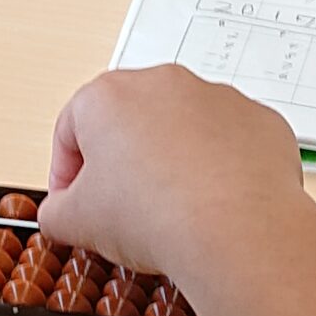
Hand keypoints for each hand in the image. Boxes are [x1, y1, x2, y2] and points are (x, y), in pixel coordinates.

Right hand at [39, 67, 315, 294]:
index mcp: (108, 96)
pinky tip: (215, 205)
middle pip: (130, 122)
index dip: (66, 173)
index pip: (71, 129)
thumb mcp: (77, 223)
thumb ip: (56, 211)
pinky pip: (231, 142)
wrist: (237, 231)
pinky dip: (222, 169)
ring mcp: (217, 97)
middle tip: (122, 208)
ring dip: (174, 162)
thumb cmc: (156, 215)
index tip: (73, 202)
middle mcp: (164, 84)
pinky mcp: (259, 120)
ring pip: (183, 128)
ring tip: (173, 210)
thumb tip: (60, 213)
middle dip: (123, 163)